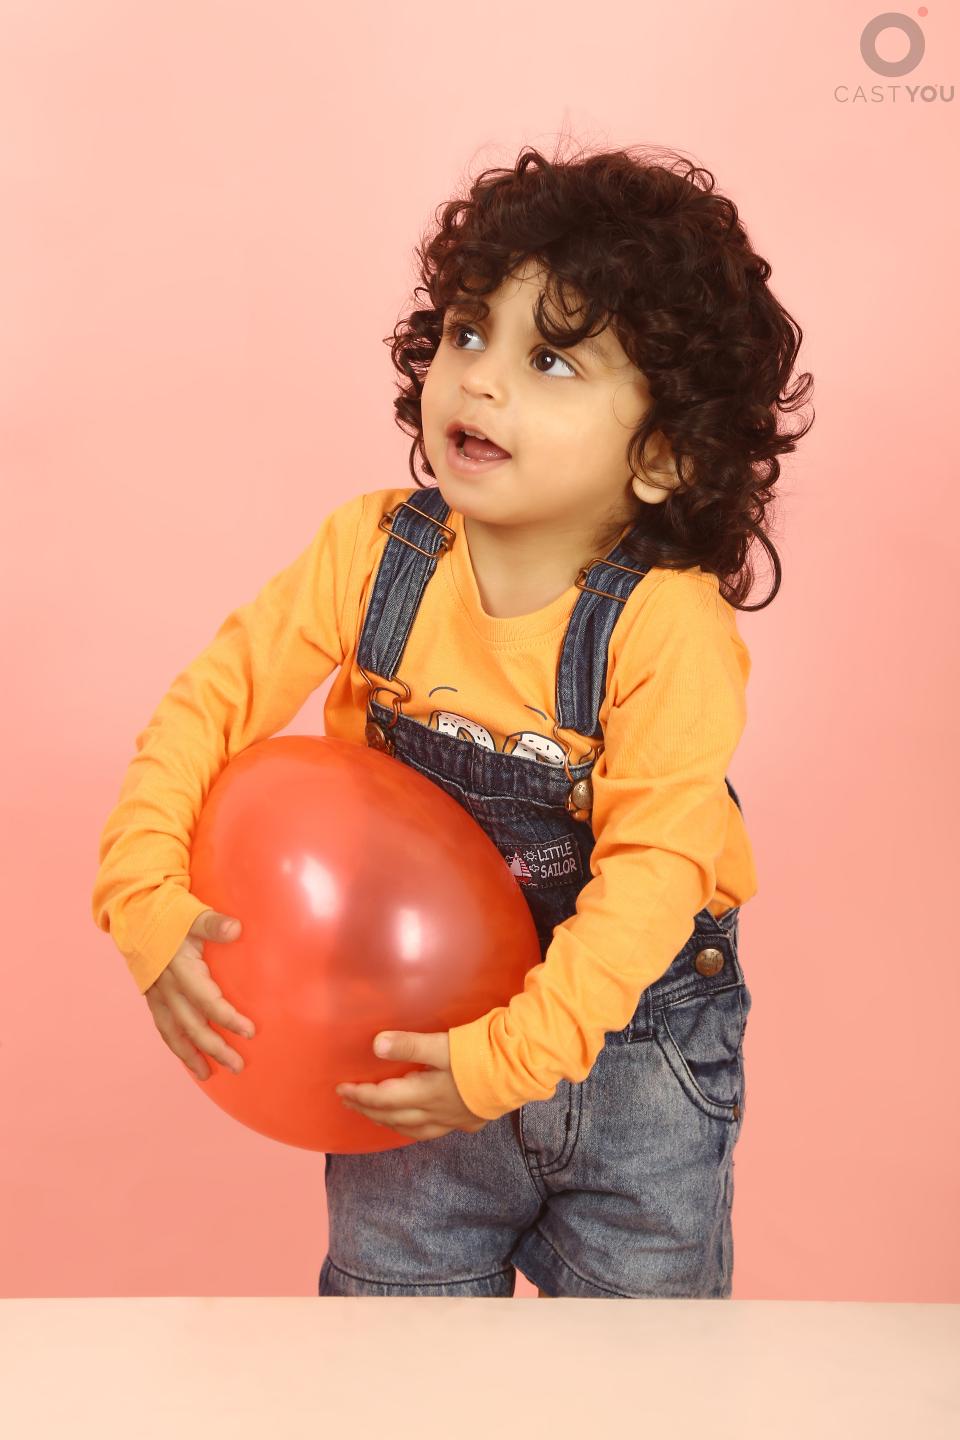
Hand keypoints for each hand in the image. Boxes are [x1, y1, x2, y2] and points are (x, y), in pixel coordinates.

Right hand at [144, 908, 254, 1080]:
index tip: (250, 1032)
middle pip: (191, 1025)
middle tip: (237, 1066)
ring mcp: (156, 994)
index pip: (207, 1000)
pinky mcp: (151, 996)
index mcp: (180, 968)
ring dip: (190, 1055)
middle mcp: (166, 987)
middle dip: (214, 1048)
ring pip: (173, 1032)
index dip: (227, 1018)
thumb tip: (235, 929)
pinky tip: (188, 1058)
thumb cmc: (168, 913)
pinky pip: (163, 1026)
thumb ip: (212, 924)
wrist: (133, 912)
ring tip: (207, 1075)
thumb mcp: (192, 914)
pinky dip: (175, 1044)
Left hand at [336, 1031, 489, 1140]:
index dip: (360, 1095)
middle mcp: (435, 1113)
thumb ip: (409, 1044)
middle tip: (350, 1103)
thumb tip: (376, 1045)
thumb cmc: (482, 1054)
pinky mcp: (469, 1121)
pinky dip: (416, 1128)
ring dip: (390, 1123)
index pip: (383, 1099)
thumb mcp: (443, 1044)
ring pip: (412, 1129)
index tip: (342, 1089)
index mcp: (425, 1094)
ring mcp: (453, 1120)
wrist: (521, 1071)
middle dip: (369, 1110)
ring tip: (376, 1117)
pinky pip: (433, 1131)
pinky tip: (418, 1123)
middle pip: (393, 1117)